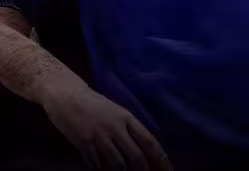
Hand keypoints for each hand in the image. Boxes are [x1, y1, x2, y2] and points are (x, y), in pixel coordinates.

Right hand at [41, 81, 171, 170]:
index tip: (168, 170)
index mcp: (127, 118)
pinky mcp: (84, 145)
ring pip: (118, 165)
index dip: (160, 158)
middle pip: (136, 156)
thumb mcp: (117, 112)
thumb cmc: (95, 104)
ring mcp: (100, 138)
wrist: (69, 96)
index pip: (149, 141)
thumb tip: (143, 148)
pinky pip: (96, 166)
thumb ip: (129, 129)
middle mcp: (116, 128)